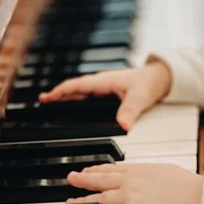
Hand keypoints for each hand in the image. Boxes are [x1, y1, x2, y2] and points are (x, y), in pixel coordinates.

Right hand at [38, 61, 171, 130]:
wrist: (161, 77)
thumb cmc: (150, 83)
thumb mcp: (140, 98)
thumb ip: (130, 111)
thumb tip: (123, 126)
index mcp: (104, 81)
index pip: (77, 85)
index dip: (60, 92)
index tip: (46, 98)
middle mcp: (102, 82)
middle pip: (75, 88)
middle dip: (58, 94)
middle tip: (42, 101)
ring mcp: (105, 86)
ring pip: (81, 91)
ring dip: (67, 96)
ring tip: (51, 103)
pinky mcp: (109, 91)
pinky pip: (89, 94)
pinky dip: (77, 98)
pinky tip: (74, 104)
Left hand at [67, 163, 203, 203]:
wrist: (198, 195)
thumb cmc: (188, 184)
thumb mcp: (166, 170)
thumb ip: (151, 173)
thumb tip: (148, 177)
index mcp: (139, 169)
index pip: (111, 168)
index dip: (96, 169)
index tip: (86, 170)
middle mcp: (131, 180)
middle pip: (101, 179)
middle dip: (83, 179)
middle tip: (70, 178)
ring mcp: (132, 196)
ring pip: (100, 197)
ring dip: (82, 200)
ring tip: (70, 203)